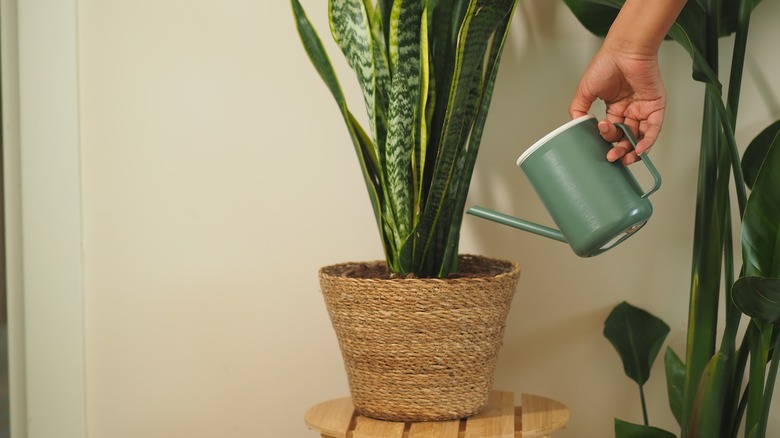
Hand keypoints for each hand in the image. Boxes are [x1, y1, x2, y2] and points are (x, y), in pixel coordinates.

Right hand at [569, 47, 666, 164]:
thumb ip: (578, 110)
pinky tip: (639, 150)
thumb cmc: (606, 64)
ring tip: (625, 158)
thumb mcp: (584, 91)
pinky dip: (648, 141)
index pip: (611, 131)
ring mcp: (643, 109)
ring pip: (640, 136)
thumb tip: (575, 126)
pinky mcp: (656, 106)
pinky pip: (653, 129)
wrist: (624, 51)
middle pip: (626, 137)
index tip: (599, 138)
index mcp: (614, 107)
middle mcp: (630, 109)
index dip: (606, 138)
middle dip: (619, 149)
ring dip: (634, 150)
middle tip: (612, 156)